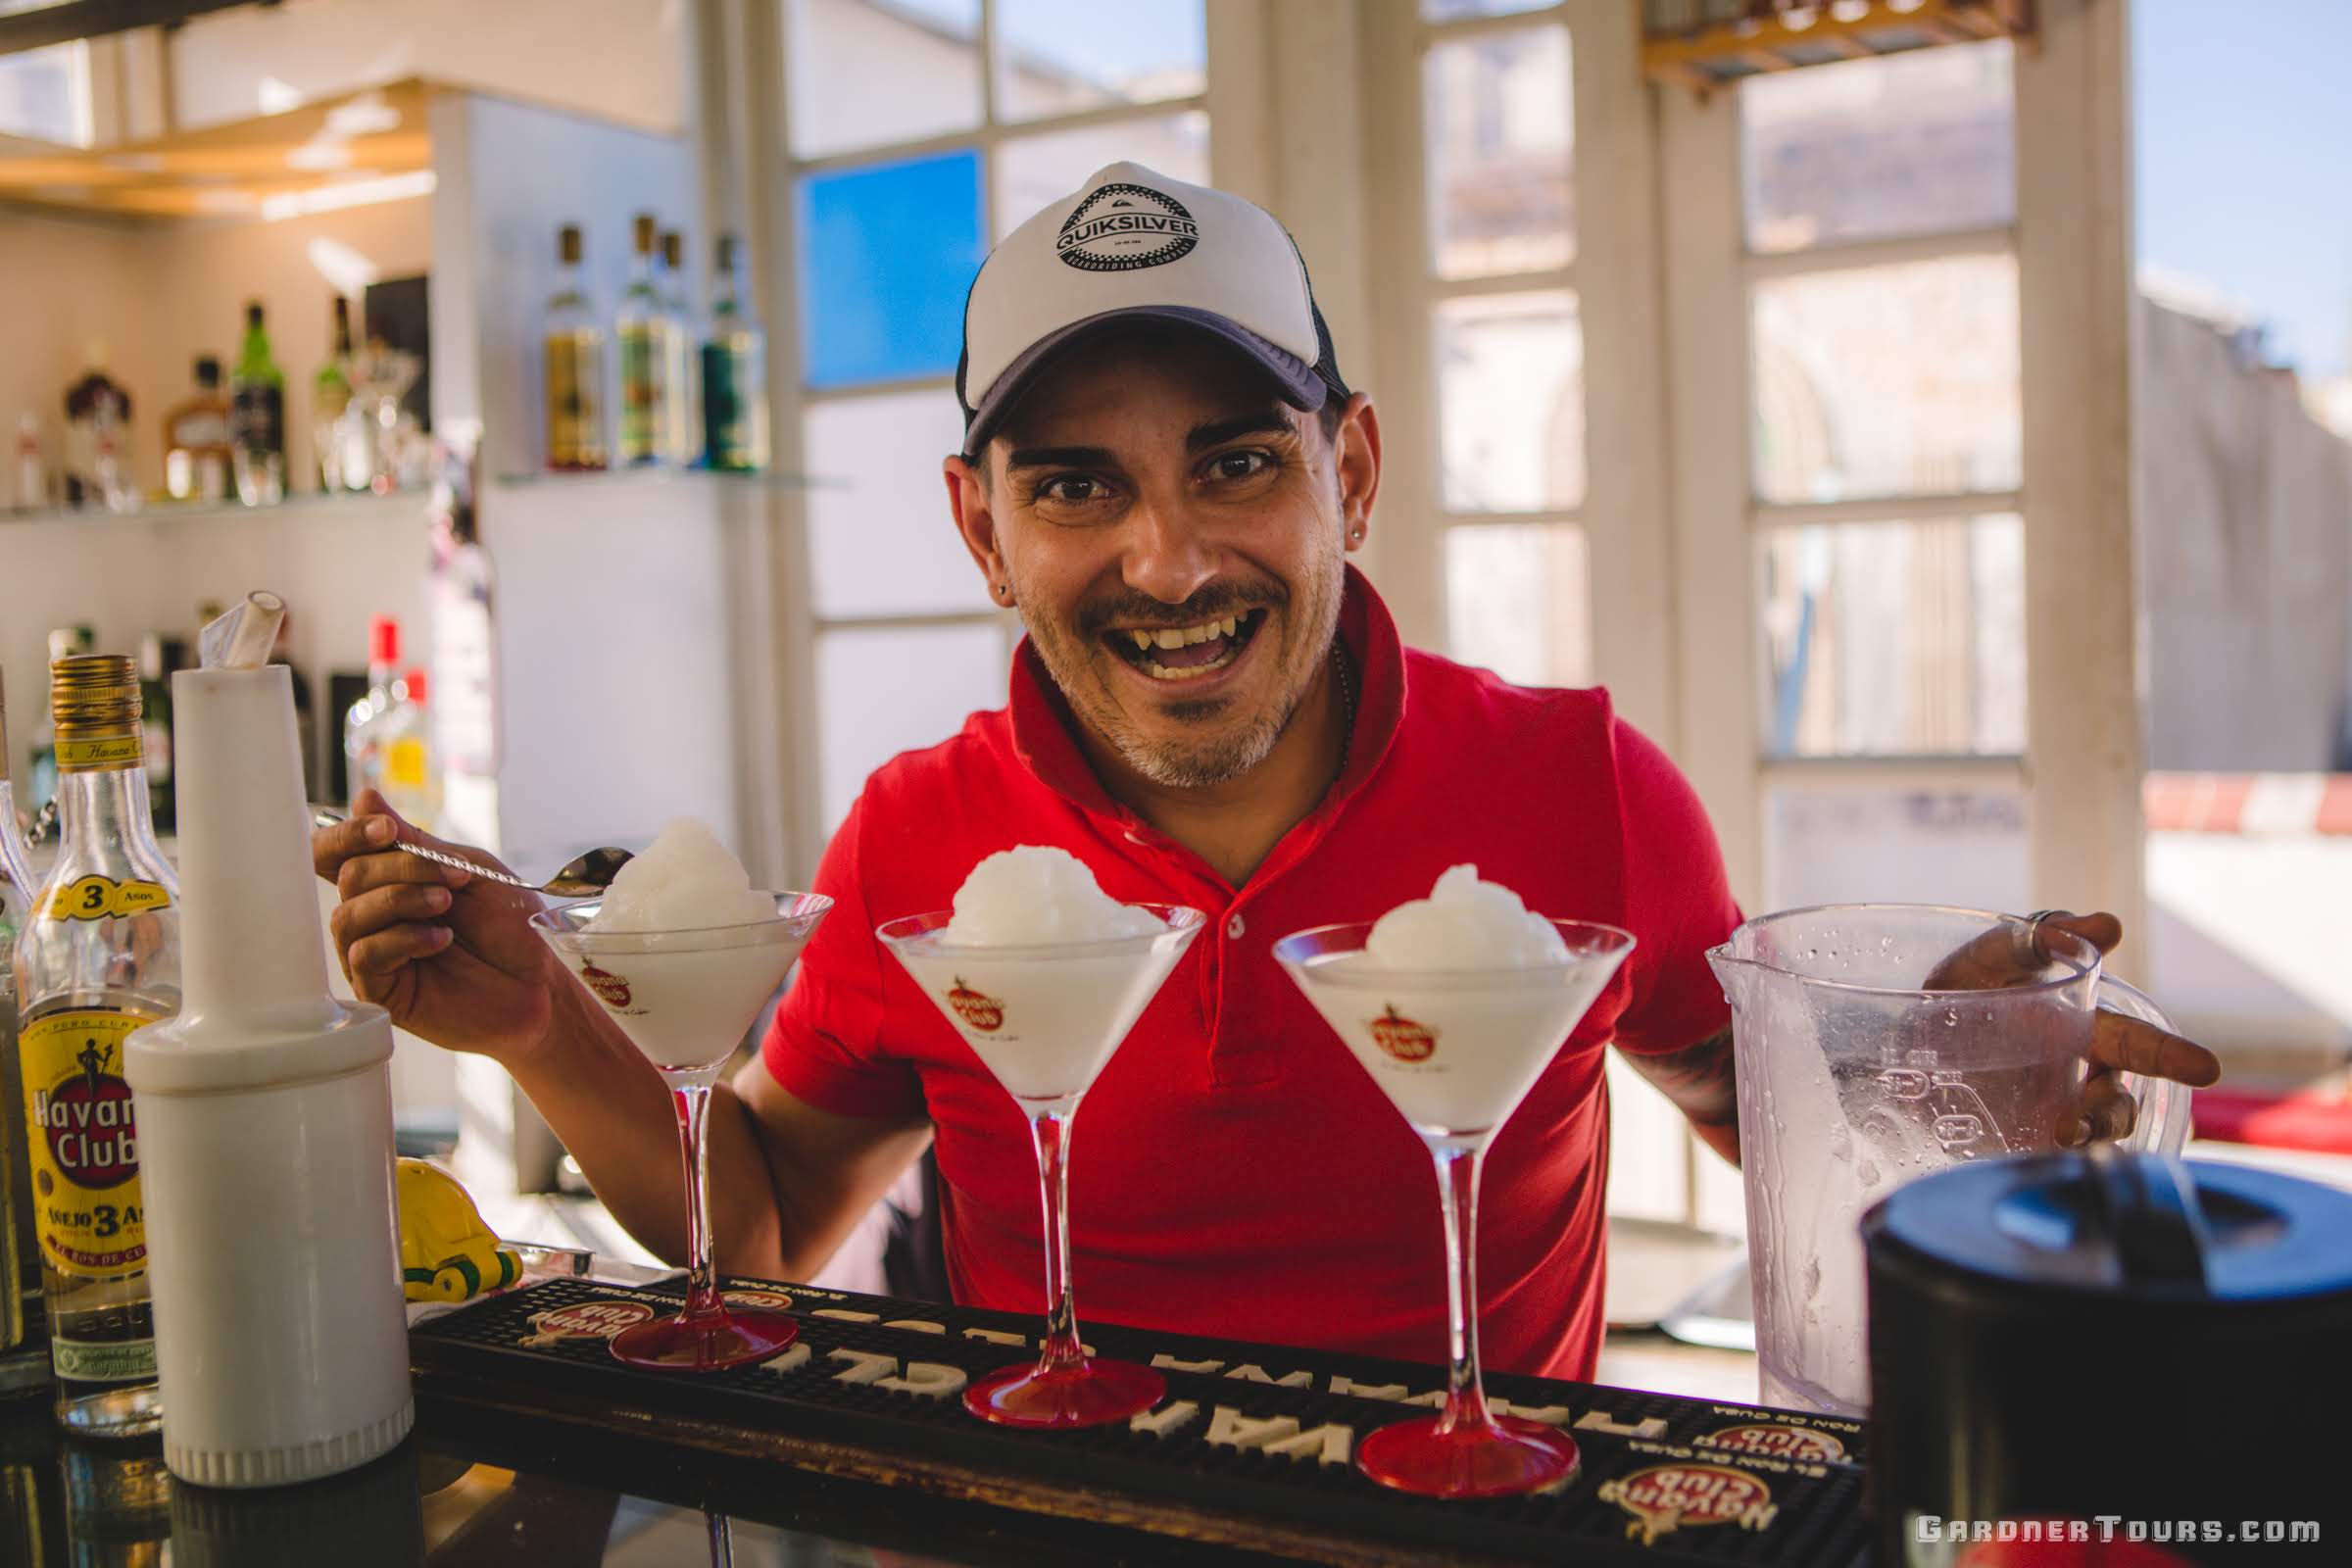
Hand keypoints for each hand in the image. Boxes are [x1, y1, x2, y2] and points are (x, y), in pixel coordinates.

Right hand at [312, 789, 558, 1063]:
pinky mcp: (381, 991)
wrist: (541, 981)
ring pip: (348, 915)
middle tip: (455, 878)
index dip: (346, 834)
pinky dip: (402, 939)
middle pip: (348, 876)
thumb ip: (415, 841)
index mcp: (389, 882)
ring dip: (400, 900)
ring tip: (446, 904)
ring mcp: (374, 954)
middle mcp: (373, 916)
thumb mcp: (469, 870)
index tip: (386, 829)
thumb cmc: (510, 926)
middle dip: (402, 868)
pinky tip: (440, 940)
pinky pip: (363, 955)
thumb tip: (365, 798)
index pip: (335, 853)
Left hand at [1924, 910, 2220, 1145]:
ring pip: (2099, 1128)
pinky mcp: (2019, 1147)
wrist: (1893, 1051)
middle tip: (2197, 1075)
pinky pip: (2054, 1163)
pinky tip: (2044, 1150)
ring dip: (2095, 1125)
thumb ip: (2030, 942)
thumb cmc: (1951, 998)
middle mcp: (2076, 1076)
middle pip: (2123, 1091)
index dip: (2167, 1054)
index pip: (2133, 1043)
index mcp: (2076, 1029)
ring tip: (2067, 1129)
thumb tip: (2102, 925)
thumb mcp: (1979, 964)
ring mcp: (2052, 1115)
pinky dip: (2057, 1159)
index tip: (2205, 1067)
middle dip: (2154, 1093)